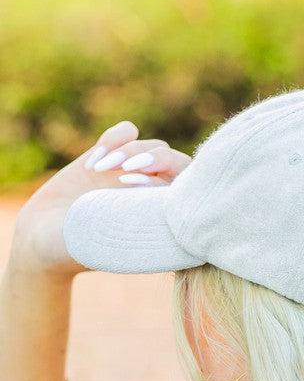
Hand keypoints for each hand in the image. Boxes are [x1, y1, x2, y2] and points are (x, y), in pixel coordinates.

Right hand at [8, 120, 191, 279]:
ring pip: (153, 145)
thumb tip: (158, 196)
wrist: (41, 237)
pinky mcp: (112, 156)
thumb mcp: (101, 240)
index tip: (130, 189)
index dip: (162, 183)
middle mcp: (153, 195)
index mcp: (162, 220)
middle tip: (123, 173)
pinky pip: (127, 132)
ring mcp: (135, 173)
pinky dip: (114, 138)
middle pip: (176, 162)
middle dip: (154, 160)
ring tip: (100, 171)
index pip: (185, 190)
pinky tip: (92, 163)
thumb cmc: (74, 249)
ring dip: (129, 151)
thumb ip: (129, 219)